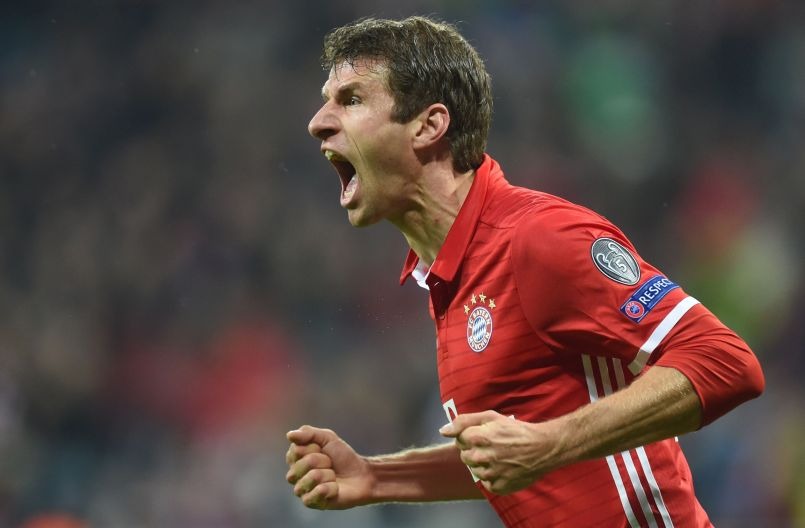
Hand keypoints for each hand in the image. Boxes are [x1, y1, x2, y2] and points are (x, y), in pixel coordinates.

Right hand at [285, 425, 373, 508]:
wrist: (360, 474)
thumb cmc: (342, 456)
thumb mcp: (327, 438)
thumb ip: (308, 433)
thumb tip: (289, 435)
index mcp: (295, 458)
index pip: (297, 450)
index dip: (314, 448)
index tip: (322, 450)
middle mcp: (295, 474)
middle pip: (304, 463)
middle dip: (323, 461)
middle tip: (330, 464)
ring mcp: (302, 489)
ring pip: (313, 477)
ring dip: (328, 474)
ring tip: (332, 476)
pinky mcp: (311, 503)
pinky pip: (318, 492)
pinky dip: (331, 488)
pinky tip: (334, 488)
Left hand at [439, 411, 556, 494]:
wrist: (542, 447)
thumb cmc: (515, 430)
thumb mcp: (490, 417)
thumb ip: (463, 421)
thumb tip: (443, 431)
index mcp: (478, 437)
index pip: (459, 439)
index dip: (470, 436)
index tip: (483, 435)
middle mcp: (483, 456)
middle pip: (464, 456)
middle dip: (474, 450)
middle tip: (491, 446)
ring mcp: (491, 473)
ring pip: (474, 470)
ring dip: (482, 464)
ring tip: (499, 456)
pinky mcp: (499, 486)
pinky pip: (486, 483)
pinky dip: (492, 477)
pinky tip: (503, 467)